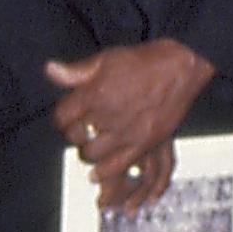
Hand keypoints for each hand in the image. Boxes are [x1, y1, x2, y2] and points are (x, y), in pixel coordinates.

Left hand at [47, 41, 217, 215]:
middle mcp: (107, 114)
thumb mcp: (106, 59)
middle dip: (75, 134)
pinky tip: (98, 173)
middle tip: (81, 131)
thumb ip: (76, 71)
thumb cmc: (146, 61)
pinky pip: (117, 166)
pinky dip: (104, 172)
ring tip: (92, 147)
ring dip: (88, 152)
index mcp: (94, 92)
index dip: (62, 117)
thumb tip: (51, 70)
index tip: (67, 117)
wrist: (181, 67)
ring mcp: (125, 131)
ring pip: (91, 154)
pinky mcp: (143, 143)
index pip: (62, 116)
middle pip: (75, 136)